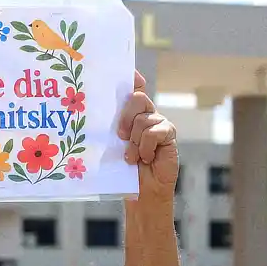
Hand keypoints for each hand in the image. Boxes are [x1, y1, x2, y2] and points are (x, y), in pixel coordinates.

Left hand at [117, 70, 177, 199]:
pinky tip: (146, 158)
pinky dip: (146, 147)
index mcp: (130, 114)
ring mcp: (159, 123)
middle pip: (138, 99)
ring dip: (134, 142)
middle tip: (120, 136)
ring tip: (132, 157)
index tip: (130, 74)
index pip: (134, 88)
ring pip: (144, 119)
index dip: (133, 77)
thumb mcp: (113, 145)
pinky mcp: (169, 134)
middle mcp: (146, 114)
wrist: (141, 191)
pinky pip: (155, 132)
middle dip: (126, 116)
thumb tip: (98, 113)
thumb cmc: (123, 168)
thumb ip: (111, 127)